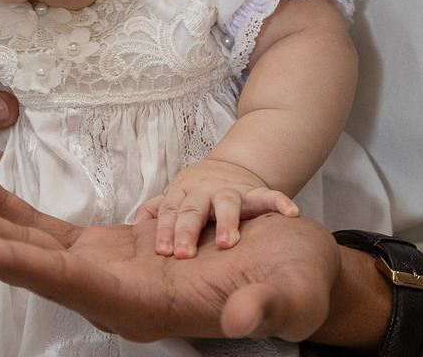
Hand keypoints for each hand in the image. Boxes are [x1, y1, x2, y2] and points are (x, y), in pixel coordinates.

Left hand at [0, 161, 339, 342]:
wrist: (296, 275)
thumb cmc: (294, 286)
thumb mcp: (288, 295)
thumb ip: (263, 309)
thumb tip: (237, 321)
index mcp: (143, 305)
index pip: (64, 284)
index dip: (11, 263)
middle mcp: (110, 294)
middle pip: (26, 264)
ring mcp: (105, 272)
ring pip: (28, 246)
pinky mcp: (108, 251)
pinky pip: (49, 230)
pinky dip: (13, 205)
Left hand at [133, 159, 298, 257]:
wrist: (230, 168)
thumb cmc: (196, 194)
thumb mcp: (174, 199)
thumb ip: (154, 212)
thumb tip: (131, 229)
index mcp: (182, 195)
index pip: (170, 212)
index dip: (166, 231)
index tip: (163, 252)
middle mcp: (204, 191)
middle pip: (194, 209)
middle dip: (188, 230)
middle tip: (184, 254)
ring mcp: (230, 190)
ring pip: (228, 204)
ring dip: (227, 223)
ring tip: (227, 243)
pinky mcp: (253, 191)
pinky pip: (268, 196)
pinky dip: (279, 202)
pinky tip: (291, 213)